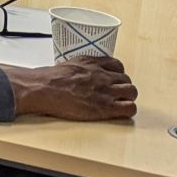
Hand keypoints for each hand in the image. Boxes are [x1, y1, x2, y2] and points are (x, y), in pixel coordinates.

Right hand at [10, 55, 137, 120]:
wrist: (44, 89)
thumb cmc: (48, 79)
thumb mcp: (66, 65)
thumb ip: (80, 69)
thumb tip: (80, 74)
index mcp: (92, 63)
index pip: (117, 65)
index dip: (116, 74)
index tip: (112, 79)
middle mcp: (102, 75)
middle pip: (126, 79)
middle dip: (123, 87)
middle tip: (115, 94)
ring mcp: (106, 91)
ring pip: (132, 92)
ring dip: (127, 97)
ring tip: (119, 103)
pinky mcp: (106, 107)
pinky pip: (130, 108)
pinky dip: (128, 110)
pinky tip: (120, 112)